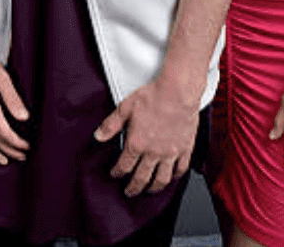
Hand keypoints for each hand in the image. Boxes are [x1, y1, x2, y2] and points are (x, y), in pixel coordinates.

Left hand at [95, 73, 198, 195]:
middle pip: (142, 178)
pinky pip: (181, 169)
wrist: (178, 92)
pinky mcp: (185, 149)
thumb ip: (111, 125)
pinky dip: (175, 177)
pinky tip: (171, 178)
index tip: (114, 175)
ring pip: (162, 179)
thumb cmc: (152, 97)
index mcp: (137, 143)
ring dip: (154, 188)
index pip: (124, 166)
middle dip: (133, 187)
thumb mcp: (125, 108)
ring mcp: (171, 153)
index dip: (117, 172)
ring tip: (149, 191)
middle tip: (129, 192)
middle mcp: (154, 152)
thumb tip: (98, 137)